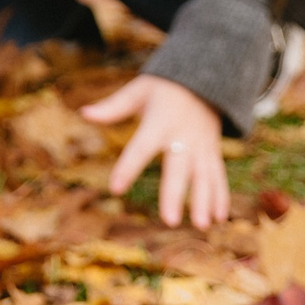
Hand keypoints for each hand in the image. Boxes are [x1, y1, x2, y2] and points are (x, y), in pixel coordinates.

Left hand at [81, 74, 229, 228]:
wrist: (204, 79)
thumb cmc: (163, 88)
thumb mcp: (138, 91)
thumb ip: (113, 106)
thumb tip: (83, 113)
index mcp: (159, 122)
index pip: (140, 147)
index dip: (128, 167)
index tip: (115, 189)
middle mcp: (182, 137)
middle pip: (178, 169)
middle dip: (174, 195)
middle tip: (169, 221)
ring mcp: (201, 146)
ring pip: (203, 176)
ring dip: (204, 201)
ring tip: (201, 226)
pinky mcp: (212, 152)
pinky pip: (218, 176)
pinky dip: (220, 197)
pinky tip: (219, 219)